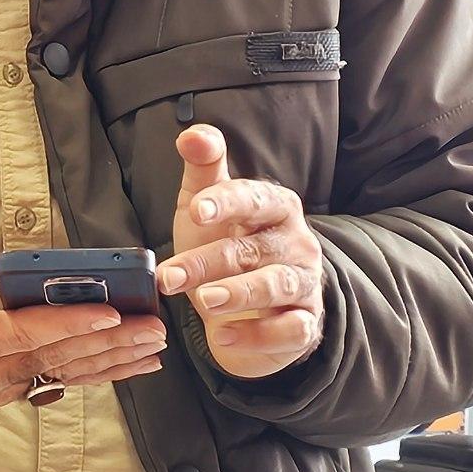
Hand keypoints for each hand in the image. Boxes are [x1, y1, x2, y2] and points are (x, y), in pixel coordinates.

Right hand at [0, 260, 165, 415]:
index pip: (21, 335)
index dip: (68, 324)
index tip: (110, 314)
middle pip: (53, 359)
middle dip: (109, 344)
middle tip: (156, 330)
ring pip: (59, 375)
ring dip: (110, 363)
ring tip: (154, 350)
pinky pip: (50, 382)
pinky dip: (88, 373)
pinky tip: (119, 366)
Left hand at [157, 124, 325, 379]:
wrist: (250, 308)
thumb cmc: (226, 246)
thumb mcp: (207, 205)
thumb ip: (203, 168)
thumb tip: (191, 134)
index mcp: (276, 207)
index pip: (255, 198)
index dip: (226, 202)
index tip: (196, 209)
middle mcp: (296, 242)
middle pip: (253, 249)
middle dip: (208, 262)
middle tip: (168, 277)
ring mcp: (303, 283)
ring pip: (275, 286)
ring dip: (237, 294)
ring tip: (204, 302)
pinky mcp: (304, 324)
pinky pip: (289, 330)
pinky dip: (257, 336)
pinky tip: (222, 336)